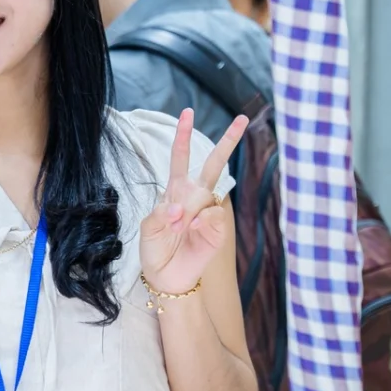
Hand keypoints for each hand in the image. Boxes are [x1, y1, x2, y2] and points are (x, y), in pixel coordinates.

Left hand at [138, 110, 247, 294]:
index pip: (180, 158)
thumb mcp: (148, 229)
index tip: (187, 113)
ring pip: (214, 189)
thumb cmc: (155, 250)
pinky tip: (192, 233)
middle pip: (213, 163)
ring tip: (177, 229)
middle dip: (228, 141)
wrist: (167, 278)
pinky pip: (213, 215)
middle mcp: (194, 197)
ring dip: (192, 205)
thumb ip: (159, 215)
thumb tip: (179, 209)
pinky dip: (201, 222)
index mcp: (175, 191)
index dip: (183, 136)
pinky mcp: (217, 229)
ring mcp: (208, 212)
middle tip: (242, 118)